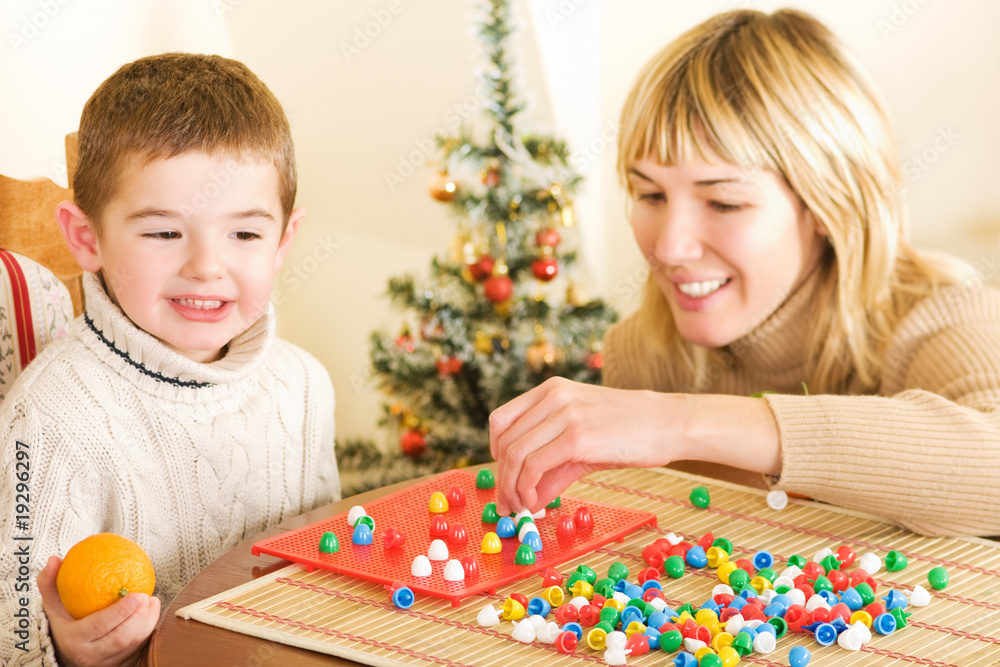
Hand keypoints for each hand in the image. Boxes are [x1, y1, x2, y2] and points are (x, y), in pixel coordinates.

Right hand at [38, 556, 160, 666]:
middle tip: (148, 596)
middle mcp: (90, 657)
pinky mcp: (122, 665)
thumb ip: (50, 582)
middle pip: (121, 638)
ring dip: (148, 622)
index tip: (138, 594)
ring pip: (134, 645)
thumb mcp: (53, 604)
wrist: (68, 652)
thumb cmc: (65, 622)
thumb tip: (55, 559)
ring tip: (153, 601)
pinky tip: (153, 612)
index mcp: (74, 640)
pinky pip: (140, 649)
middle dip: (139, 617)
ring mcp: (107, 663)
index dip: (121, 612)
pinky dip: (149, 630)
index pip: (100, 626)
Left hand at [489, 377, 677, 514]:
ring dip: (512, 488)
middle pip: (504, 441)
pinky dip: (527, 488)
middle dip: (501, 478)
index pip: (501, 420)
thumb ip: (552, 467)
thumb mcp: (582, 440)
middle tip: (508, 503)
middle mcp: (553, 397)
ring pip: (515, 454)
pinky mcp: (577, 436)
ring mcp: (564, 414)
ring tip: (521, 507)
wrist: (668, 422)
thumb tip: (527, 498)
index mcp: (550, 390)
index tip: (505, 477)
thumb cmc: (628, 431)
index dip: (494, 452)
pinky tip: (535, 503)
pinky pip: (535, 465)